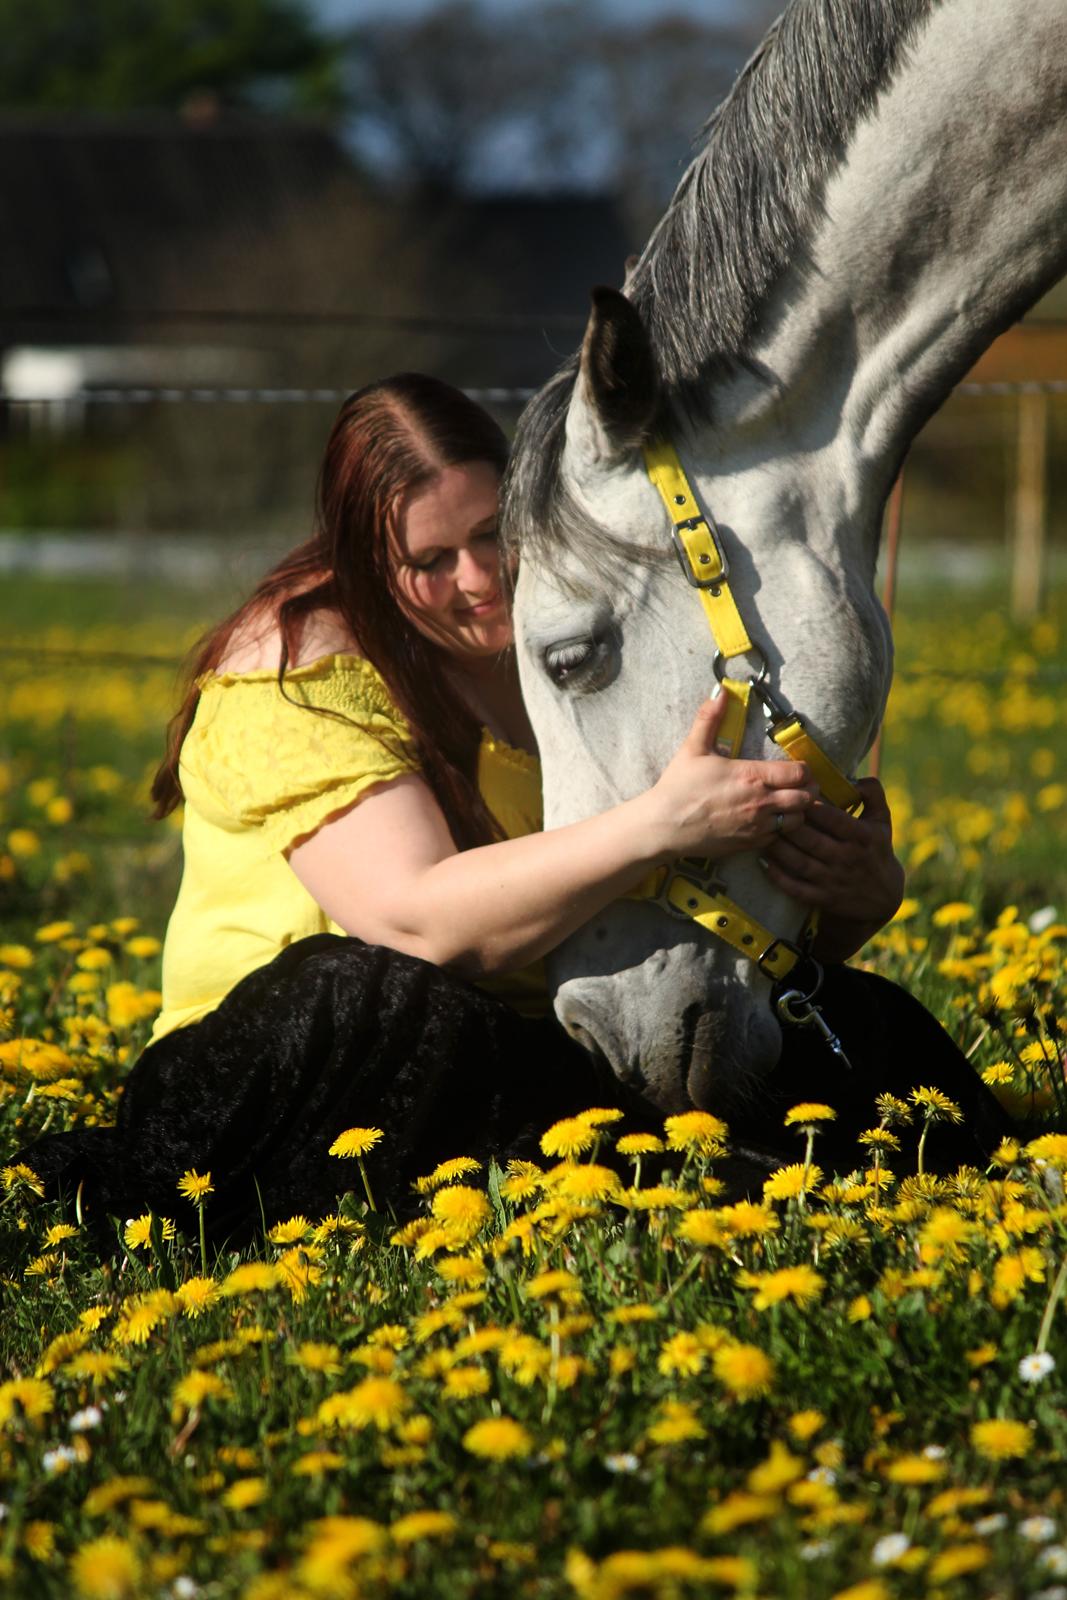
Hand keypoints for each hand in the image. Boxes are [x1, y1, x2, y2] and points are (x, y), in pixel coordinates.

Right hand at [650, 693, 816, 860]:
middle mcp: (761, 802)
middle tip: (801, 787)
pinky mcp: (750, 844)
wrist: (664, 826)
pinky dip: (780, 831)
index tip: (798, 769)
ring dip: (797, 812)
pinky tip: (770, 823)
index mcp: (752, 775)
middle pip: (806, 798)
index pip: (799, 773)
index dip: (804, 770)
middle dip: (808, 791)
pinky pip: (779, 839)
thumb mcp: (693, 748)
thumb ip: (709, 719)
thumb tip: (720, 692)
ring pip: (798, 820)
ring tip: (788, 805)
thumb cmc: (679, 787)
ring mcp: (757, 826)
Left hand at [760, 776, 904, 947]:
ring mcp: (834, 880)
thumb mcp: (882, 821)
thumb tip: (853, 777)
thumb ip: (872, 794)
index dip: (812, 807)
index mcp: (862, 837)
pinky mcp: (823, 898)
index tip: (794, 794)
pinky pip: (796, 888)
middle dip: (789, 825)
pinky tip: (763, 861)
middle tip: (771, 811)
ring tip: (762, 833)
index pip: (834, 820)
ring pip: (800, 863)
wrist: (883, 897)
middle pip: (812, 841)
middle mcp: (847, 859)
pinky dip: (778, 877)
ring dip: (779, 849)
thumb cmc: (877, 850)